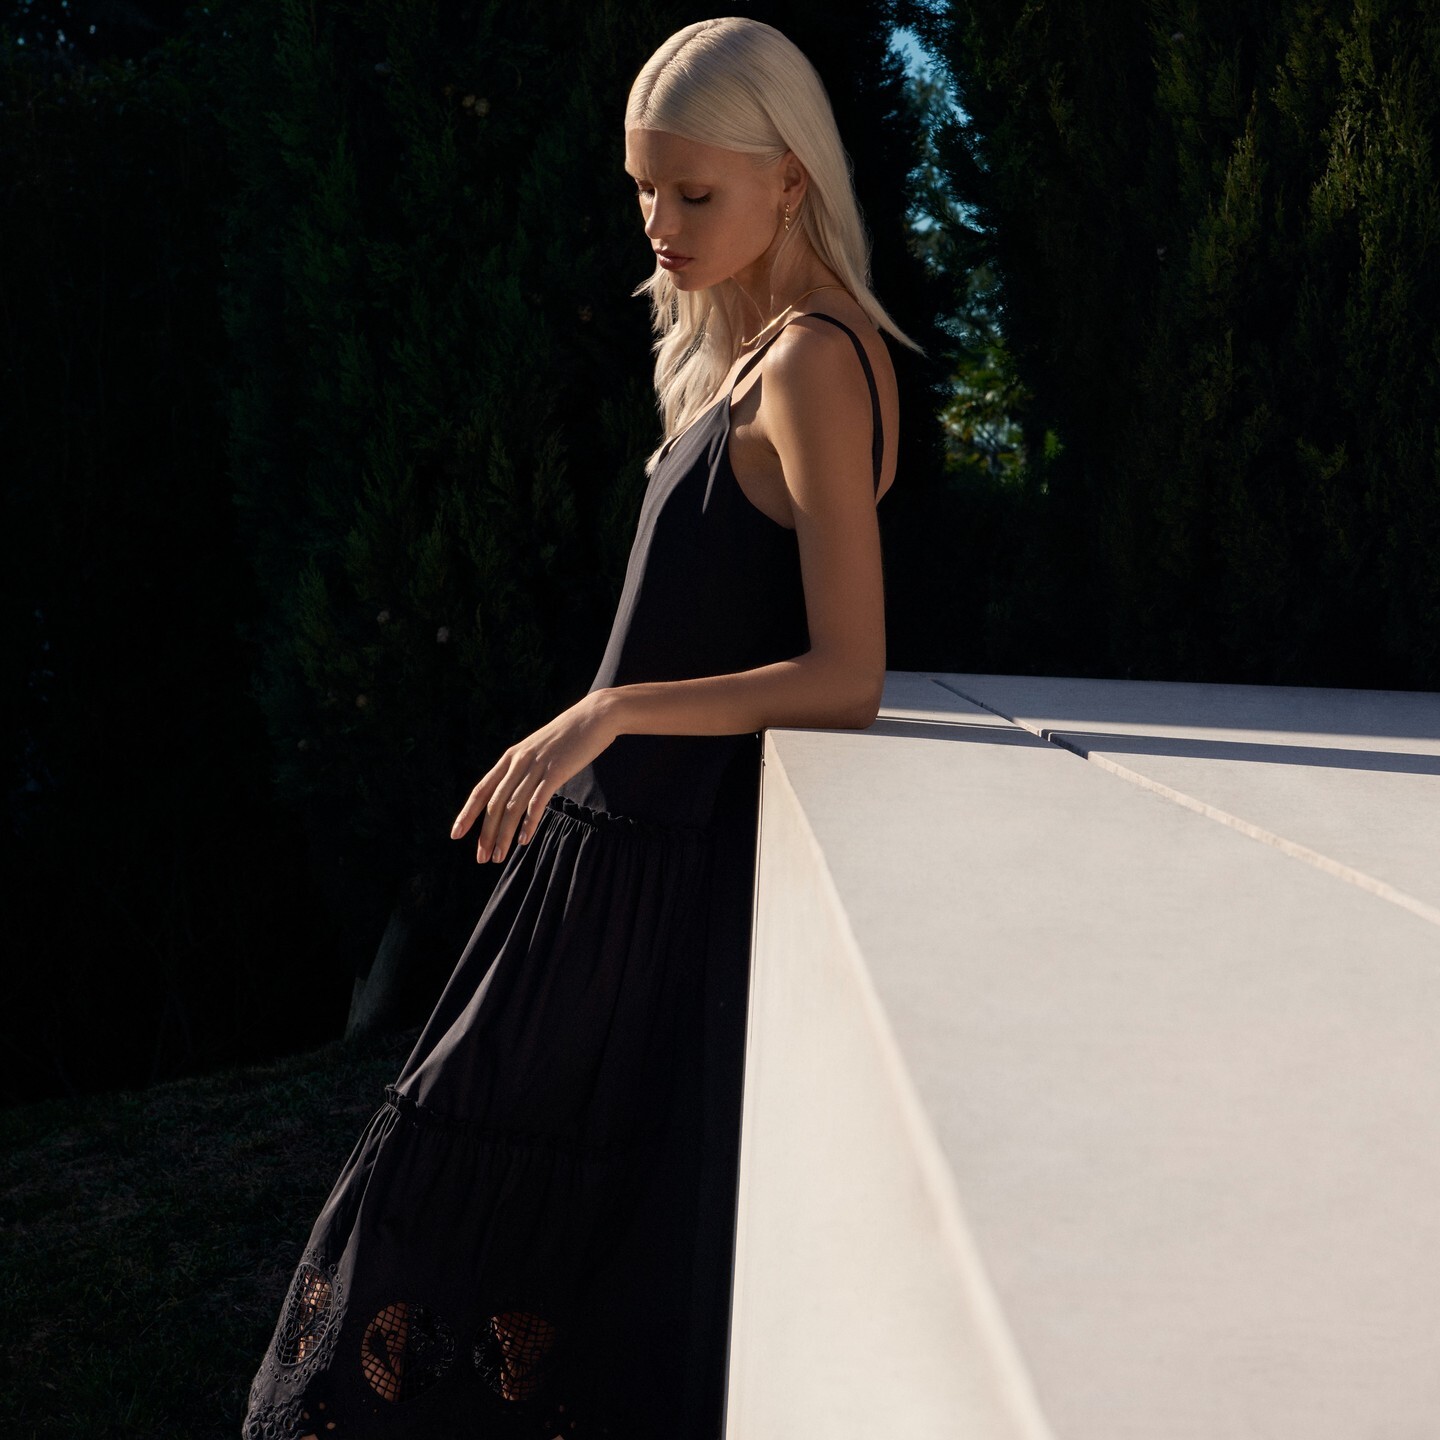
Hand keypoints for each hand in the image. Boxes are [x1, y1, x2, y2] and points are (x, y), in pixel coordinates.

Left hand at [449, 690, 617, 863]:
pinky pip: (536, 801)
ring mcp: (536, 766)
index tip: (456, 835)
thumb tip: (517, 792)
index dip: (467, 814)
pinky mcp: (555, 771)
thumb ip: (524, 768)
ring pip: (512, 806)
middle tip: (481, 858)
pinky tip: (523, 840)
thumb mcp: (538, 750)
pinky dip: (528, 822)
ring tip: (498, 856)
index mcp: (510, 758)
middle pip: (493, 803)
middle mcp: (518, 762)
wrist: (595, 716)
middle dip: (485, 834)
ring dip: (503, 835)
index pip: (481, 790)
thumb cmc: (568, 736)